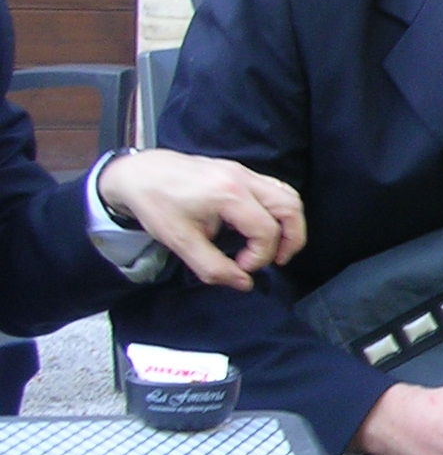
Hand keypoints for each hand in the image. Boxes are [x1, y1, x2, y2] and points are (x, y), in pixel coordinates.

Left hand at [98, 149, 306, 289]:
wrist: (139, 173)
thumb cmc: (157, 205)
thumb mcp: (180, 241)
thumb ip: (213, 266)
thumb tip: (244, 283)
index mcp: (229, 195)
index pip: (265, 231)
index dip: (259, 257)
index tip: (239, 268)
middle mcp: (244, 179)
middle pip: (290, 208)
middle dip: (291, 240)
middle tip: (277, 261)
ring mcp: (245, 171)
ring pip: (289, 195)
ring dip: (290, 223)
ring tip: (276, 246)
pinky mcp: (241, 171)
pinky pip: (276, 188)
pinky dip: (279, 210)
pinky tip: (263, 226)